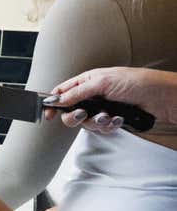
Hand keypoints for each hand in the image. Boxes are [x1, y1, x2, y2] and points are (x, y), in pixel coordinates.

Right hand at [44, 67, 176, 129]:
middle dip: (75, 116)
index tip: (48, 114)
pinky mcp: (111, 120)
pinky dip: (109, 126)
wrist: (162, 97)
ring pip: (85, 123)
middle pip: (70, 111)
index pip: (62, 92)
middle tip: (83, 114)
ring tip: (108, 115)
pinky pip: (101, 129)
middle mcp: (92, 96)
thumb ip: (77, 92)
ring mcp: (101, 108)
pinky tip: (118, 119)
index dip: (53, 103)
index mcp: (87, 81)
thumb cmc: (137, 82)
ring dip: (96, 121)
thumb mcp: (102, 82)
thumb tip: (57, 99)